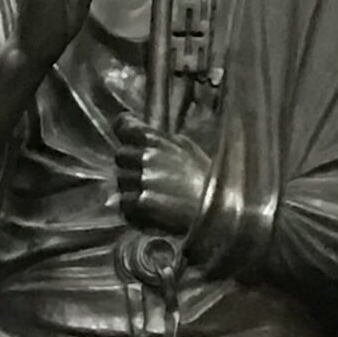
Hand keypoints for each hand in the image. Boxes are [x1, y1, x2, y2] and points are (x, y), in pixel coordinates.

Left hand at [116, 116, 211, 234]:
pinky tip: (148, 210)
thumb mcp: (186, 148)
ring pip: (121, 181)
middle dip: (130, 165)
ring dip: (132, 188)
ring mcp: (142, 180)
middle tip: (146, 176)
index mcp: (157, 140)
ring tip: (152, 195)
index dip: (124, 131)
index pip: (124, 126)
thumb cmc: (205, 178)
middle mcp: (146, 157)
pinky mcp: (140, 203)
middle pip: (120, 156)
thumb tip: (139, 136)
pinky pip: (123, 203)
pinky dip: (132, 208)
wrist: (217, 209)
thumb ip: (160, 141)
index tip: (127, 136)